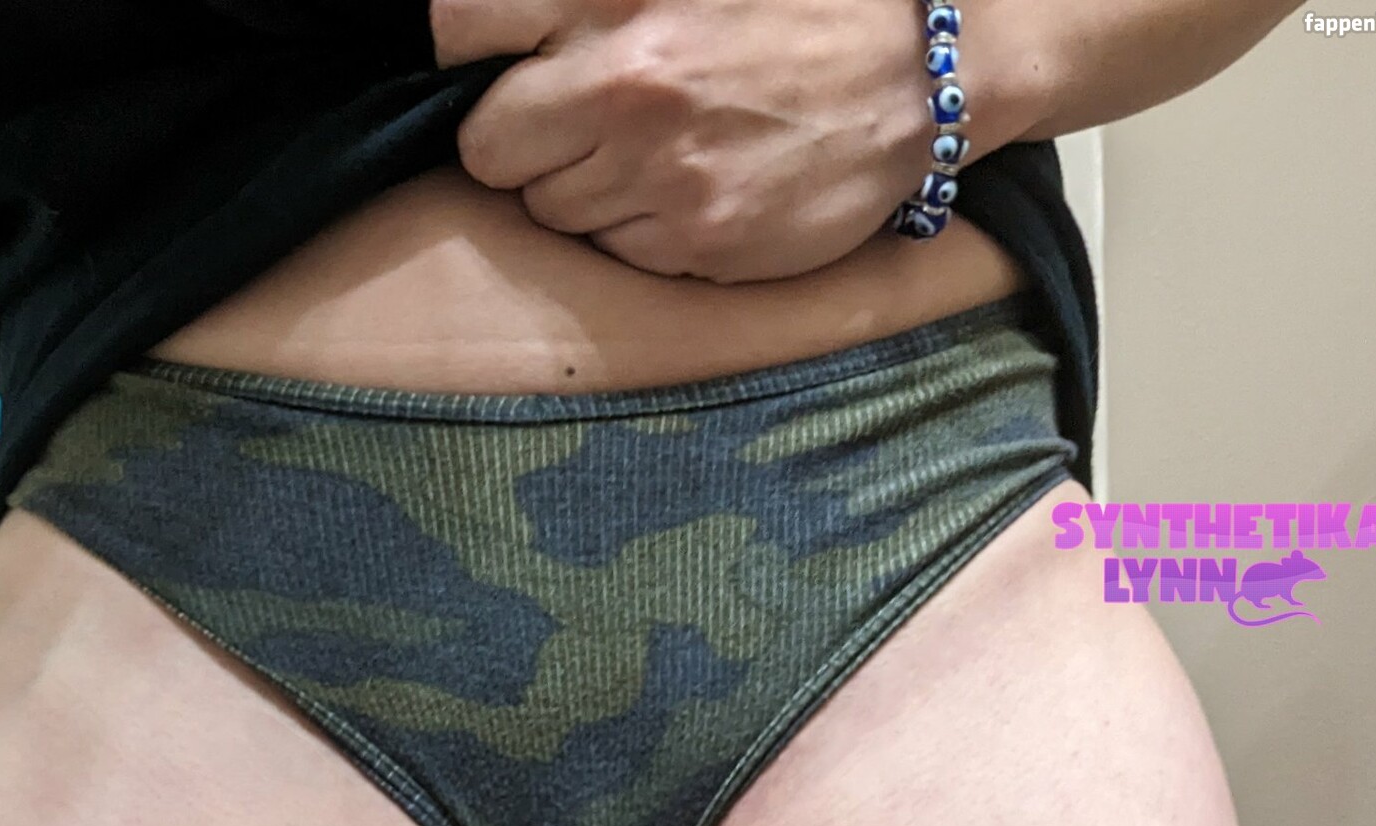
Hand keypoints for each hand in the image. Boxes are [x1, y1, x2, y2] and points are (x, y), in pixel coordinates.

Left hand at [430, 0, 985, 281]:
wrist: (920, 73)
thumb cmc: (796, 6)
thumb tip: (475, 23)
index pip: (455, 23)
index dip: (457, 50)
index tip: (489, 66)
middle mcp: (622, 81)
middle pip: (487, 145)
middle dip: (520, 139)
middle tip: (579, 119)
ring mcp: (658, 171)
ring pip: (550, 209)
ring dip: (584, 188)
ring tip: (657, 148)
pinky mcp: (694, 241)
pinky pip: (615, 250)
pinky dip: (641, 228)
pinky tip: (696, 185)